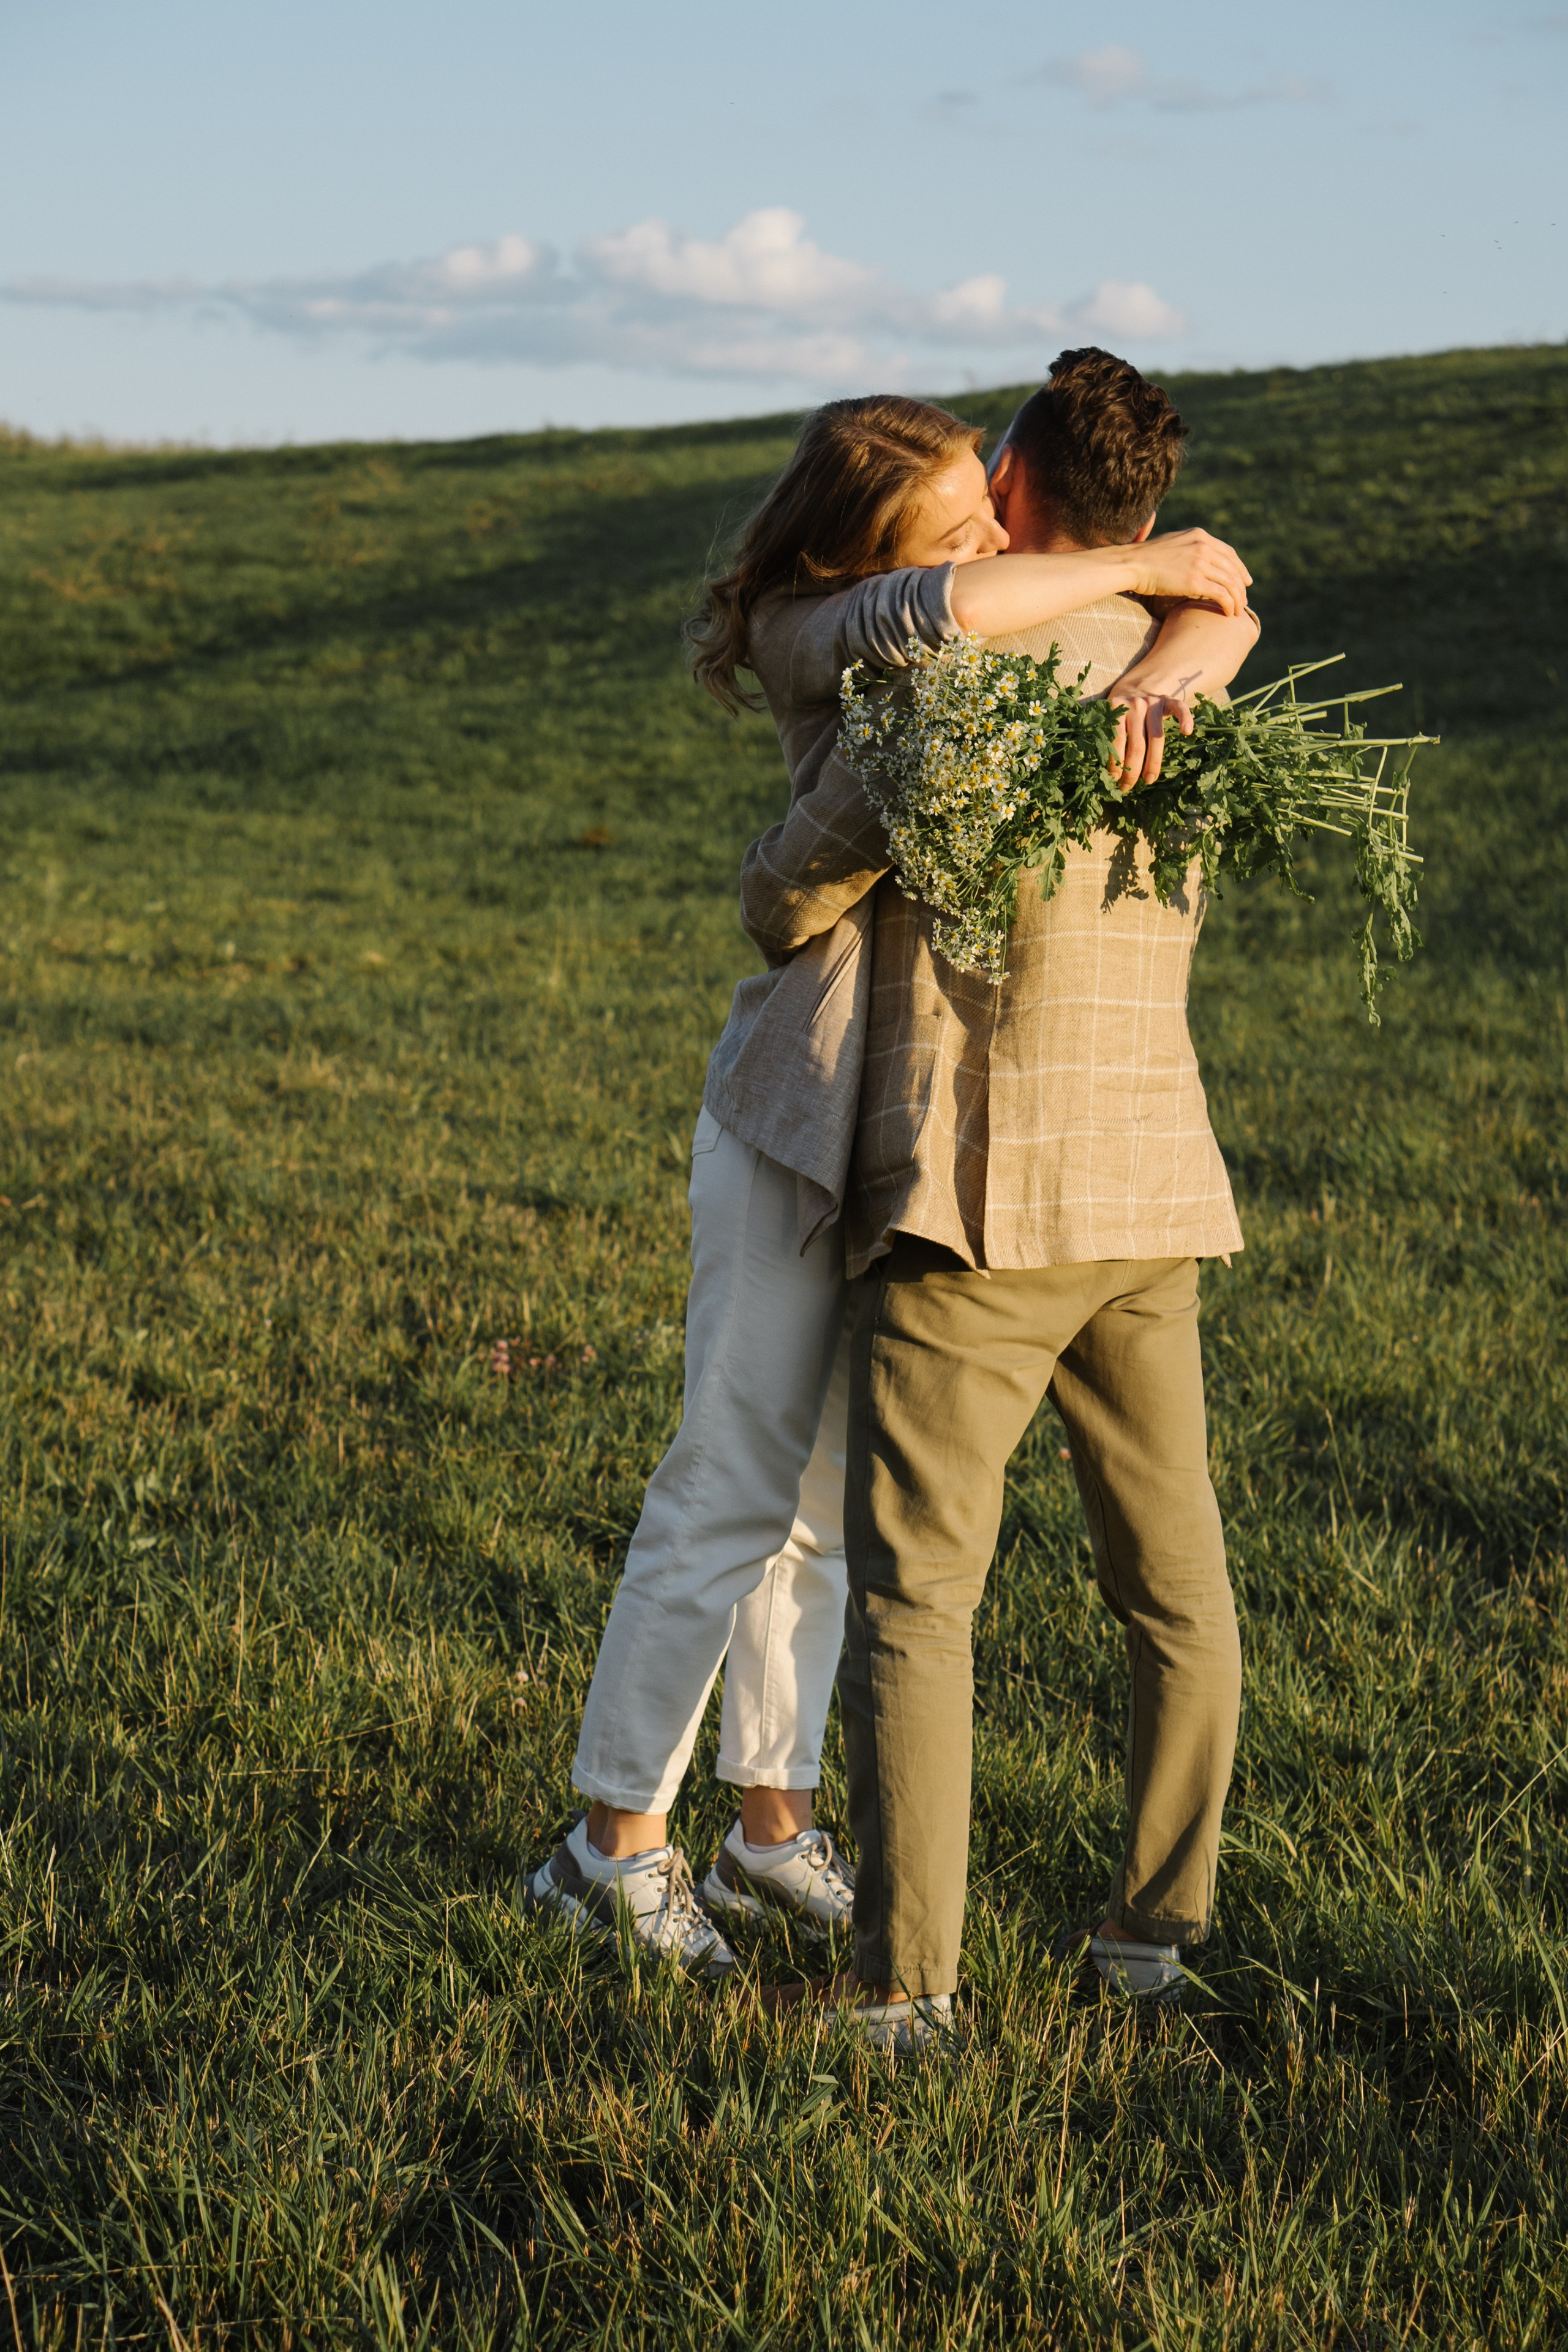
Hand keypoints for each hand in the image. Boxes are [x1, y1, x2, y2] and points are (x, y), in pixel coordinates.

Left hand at [1107, 685, 1193, 786]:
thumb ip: (1105, 736)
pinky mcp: (1168, 701)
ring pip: (1156, 737)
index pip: (1117, 740)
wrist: (1136, 685)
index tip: (1114, 779)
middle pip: (1137, 744)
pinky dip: (1185, 718)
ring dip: (1153, 762)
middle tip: (1127, 787)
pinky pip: (1180, 708)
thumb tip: (1102, 770)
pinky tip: (1186, 732)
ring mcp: (1153, 702)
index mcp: (1116, 707)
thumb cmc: (1119, 709)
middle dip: (1132, 770)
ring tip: (1148, 780)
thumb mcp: (1107, 717)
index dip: (1116, 762)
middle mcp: (1136, 704)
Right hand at [1127, 528, 1251, 618]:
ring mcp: (1200, 562)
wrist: (1132, 564)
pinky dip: (1229, 604)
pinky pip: (1221, 594)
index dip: (1240, 568)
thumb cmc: (1146, 558)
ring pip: (1230, 582)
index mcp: (1199, 535)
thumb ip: (1188, 548)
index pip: (1229, 553)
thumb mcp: (1172, 544)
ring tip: (1237, 611)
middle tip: (1243, 600)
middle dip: (1241, 586)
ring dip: (1237, 598)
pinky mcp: (1195, 580)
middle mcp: (1203, 546)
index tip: (1245, 581)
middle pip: (1233, 568)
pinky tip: (1228, 613)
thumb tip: (1195, 559)